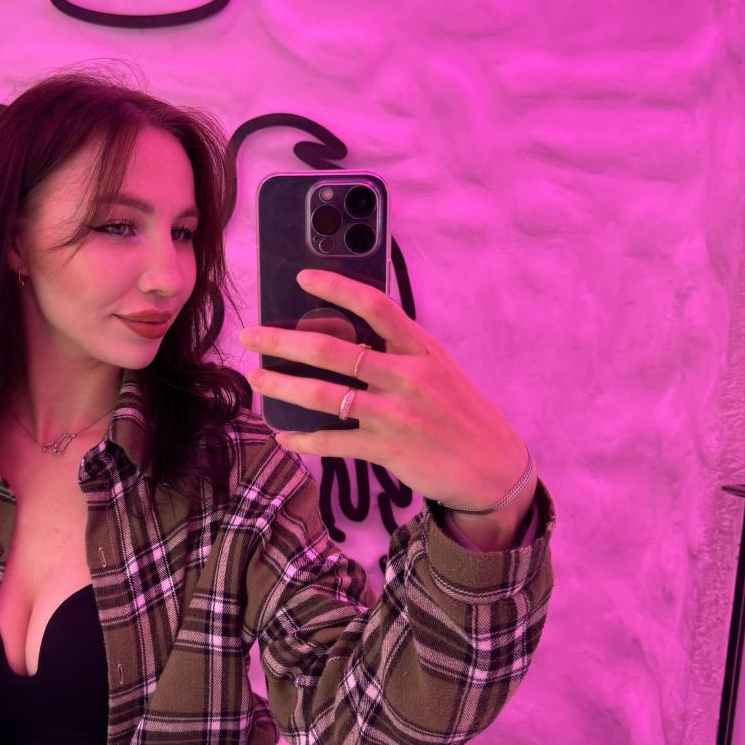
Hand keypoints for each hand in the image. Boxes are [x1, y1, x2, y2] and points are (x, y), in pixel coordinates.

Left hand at [238, 267, 529, 510]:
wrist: (493, 468)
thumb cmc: (459, 414)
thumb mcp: (438, 371)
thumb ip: (398, 353)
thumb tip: (345, 338)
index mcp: (420, 349)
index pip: (375, 306)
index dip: (336, 287)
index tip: (301, 277)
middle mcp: (407, 376)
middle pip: (333, 350)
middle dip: (283, 340)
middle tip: (251, 335)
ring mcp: (397, 413)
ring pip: (323, 395)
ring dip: (282, 386)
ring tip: (256, 379)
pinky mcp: (389, 449)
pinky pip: (334, 441)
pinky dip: (304, 439)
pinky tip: (285, 436)